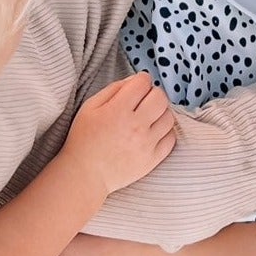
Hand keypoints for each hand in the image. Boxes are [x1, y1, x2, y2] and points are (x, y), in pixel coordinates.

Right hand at [63, 72, 176, 200]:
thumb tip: (135, 80)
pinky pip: (171, 138)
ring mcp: (146, 144)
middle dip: (153, 94)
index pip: (143, 82)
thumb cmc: (84, 140)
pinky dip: (165, 132)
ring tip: (148, 118)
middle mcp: (135, 126)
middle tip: (143, 102)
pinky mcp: (152, 160)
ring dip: (160, 113)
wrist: (85, 175)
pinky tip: (153, 132)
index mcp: (118, 110)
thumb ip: (114, 89)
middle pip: (160, 97)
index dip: (140, 80)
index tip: (136, 88)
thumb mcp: (90, 107)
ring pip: (169, 117)